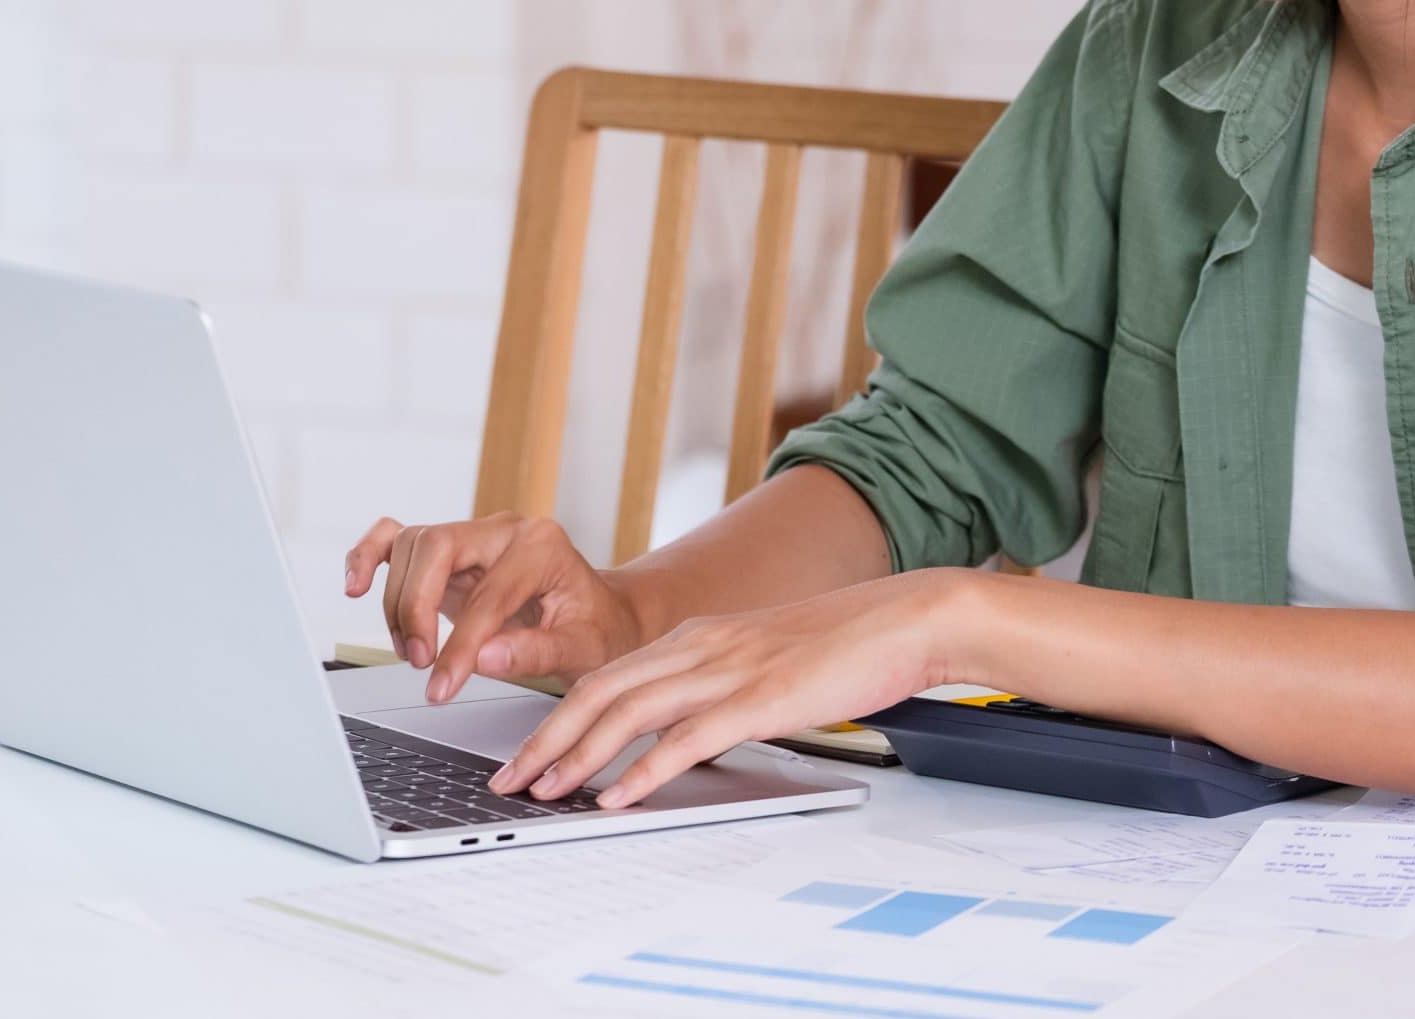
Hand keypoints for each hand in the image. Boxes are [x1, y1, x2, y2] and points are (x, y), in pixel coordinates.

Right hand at [342, 511, 650, 702]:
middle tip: (419, 662)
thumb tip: (482, 660)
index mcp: (542, 546)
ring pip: (413, 546)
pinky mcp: (451, 551)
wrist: (601, 615)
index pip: (488, 594)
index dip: (459, 646)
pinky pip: (398, 538)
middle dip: (417, 608)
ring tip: (414, 653)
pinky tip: (354, 585)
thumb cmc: (596, 630)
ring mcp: (474, 535)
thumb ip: (534, 653)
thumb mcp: (582, 648)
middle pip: (436, 547)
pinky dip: (370, 556)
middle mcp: (505, 530)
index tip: (441, 687)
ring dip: (400, 602)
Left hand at [486, 568, 976, 808]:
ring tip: (544, 790)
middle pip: (599, 691)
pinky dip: (643, 770)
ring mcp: (728, 669)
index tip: (527, 752)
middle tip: (509, 779)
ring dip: (577, 756)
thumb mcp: (762, 658)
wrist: (904, 618)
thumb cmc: (843, 644)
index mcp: (697, 635)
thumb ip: (719, 682)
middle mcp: (700, 646)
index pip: (606, 674)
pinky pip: (686, 738)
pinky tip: (618, 796)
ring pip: (628, 712)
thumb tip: (683, 726)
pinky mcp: (760, 698)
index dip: (556, 715)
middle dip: (545, 738)